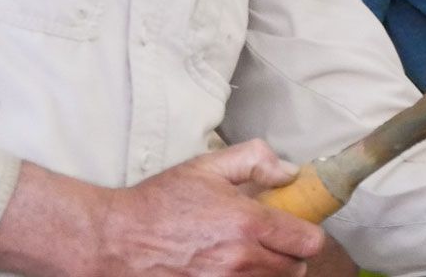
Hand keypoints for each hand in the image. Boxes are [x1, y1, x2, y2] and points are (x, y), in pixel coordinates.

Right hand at [0, 141, 329, 276]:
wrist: (116, 240)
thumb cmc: (160, 203)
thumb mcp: (206, 167)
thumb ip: (255, 160)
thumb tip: (289, 172)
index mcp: (248, 224)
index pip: (309, 242)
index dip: (306, 233)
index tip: (294, 226)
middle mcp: (242, 260)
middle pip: (296, 270)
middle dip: (289, 254)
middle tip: (270, 241)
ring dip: (268, 272)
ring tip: (247, 256)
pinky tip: (230, 270)